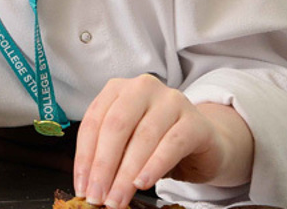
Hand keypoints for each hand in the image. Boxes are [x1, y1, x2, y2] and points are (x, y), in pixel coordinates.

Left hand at [72, 75, 253, 207]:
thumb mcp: (128, 144)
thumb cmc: (158, 144)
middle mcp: (143, 88)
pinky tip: (142, 183)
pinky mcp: (194, 121)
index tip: (81, 186)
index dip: (85, 156)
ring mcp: (171, 101)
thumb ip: (109, 155)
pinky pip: (171, 144)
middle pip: (116, 127)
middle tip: (97, 195)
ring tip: (117, 199)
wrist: (205, 144)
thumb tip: (88, 184)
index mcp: (119, 89)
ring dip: (126, 174)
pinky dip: (154, 166)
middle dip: (103, 166)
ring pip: (142, 137)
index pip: (94, 121)